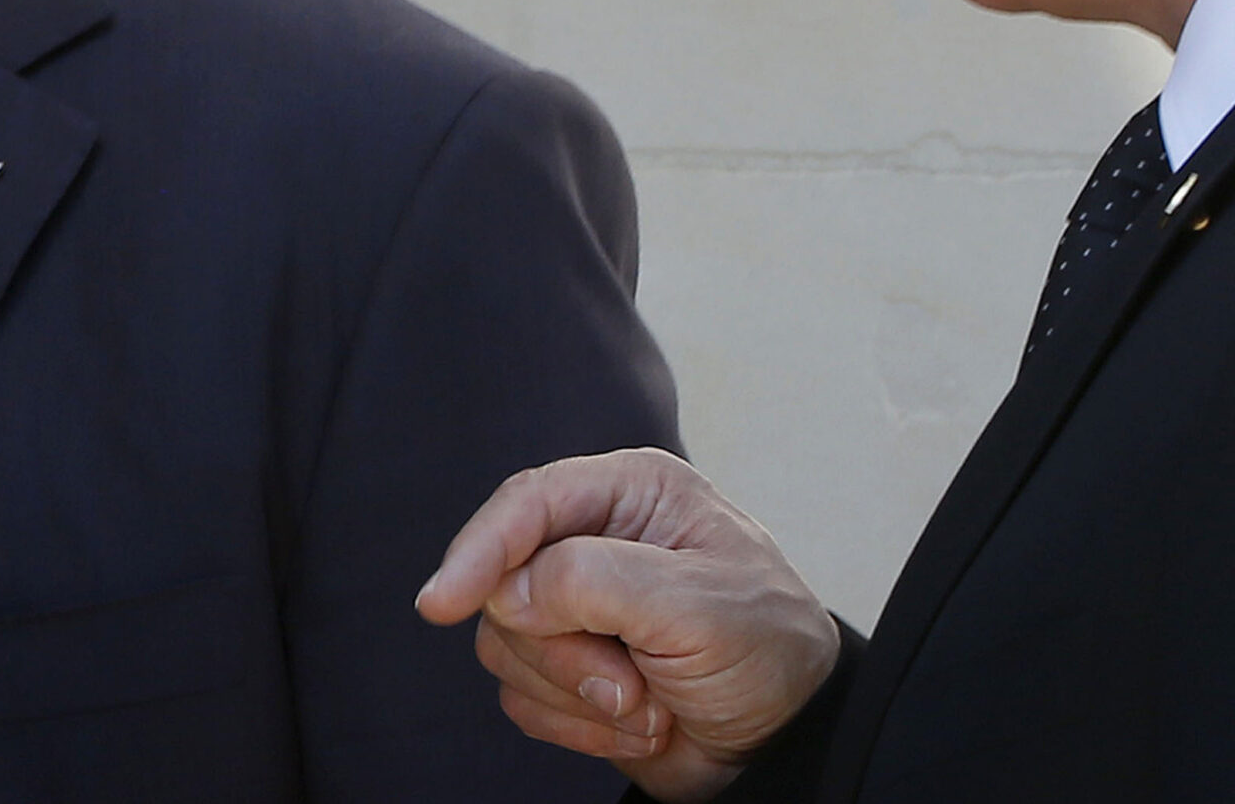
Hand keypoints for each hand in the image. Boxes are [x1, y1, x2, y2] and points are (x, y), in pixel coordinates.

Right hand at [418, 449, 839, 803]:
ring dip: (577, 694)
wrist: (791, 742)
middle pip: (507, 585)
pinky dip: (578, 726)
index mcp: (630, 493)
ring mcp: (578, 609)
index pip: (527, 503)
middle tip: (629, 683)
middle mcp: (594, 541)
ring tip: (648, 705)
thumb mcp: (697, 606)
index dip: (480, 549)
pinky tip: (639, 723)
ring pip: (506, 647)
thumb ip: (596, 581)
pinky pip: (523, 698)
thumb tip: (508, 590)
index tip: (443, 602)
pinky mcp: (569, 670)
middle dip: (564, 651)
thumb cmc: (769, 650)